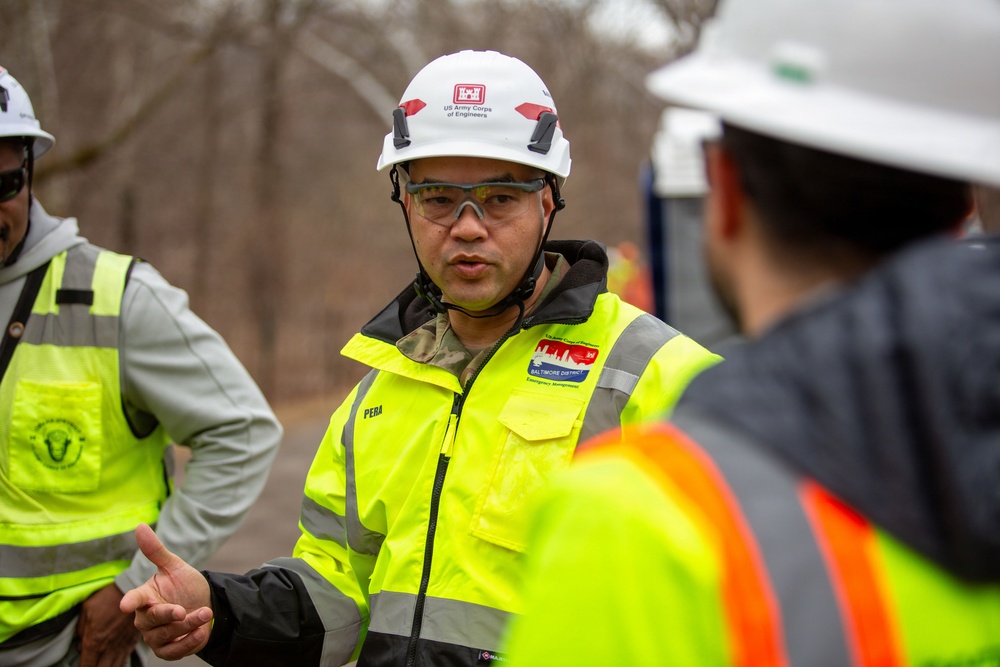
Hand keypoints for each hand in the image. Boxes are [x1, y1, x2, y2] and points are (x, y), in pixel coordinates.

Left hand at [76, 583, 138, 666]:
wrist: (130, 590)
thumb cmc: (107, 597)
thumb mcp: (86, 610)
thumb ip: (80, 629)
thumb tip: (79, 644)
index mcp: (94, 641)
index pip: (86, 665)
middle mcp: (109, 648)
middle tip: (90, 666)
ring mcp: (122, 646)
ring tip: (101, 666)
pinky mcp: (132, 642)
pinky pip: (124, 660)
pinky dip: (118, 665)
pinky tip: (113, 664)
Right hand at [119, 523, 213, 659]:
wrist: (206, 604)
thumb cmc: (186, 586)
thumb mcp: (175, 566)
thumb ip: (156, 551)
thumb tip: (139, 526)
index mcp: (145, 596)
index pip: (134, 599)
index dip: (129, 602)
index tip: (124, 605)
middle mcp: (146, 618)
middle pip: (150, 619)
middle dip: (168, 615)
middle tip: (183, 610)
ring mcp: (155, 636)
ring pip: (165, 634)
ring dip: (187, 625)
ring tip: (205, 612)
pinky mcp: (167, 650)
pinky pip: (174, 651)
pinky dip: (188, 642)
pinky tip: (201, 630)